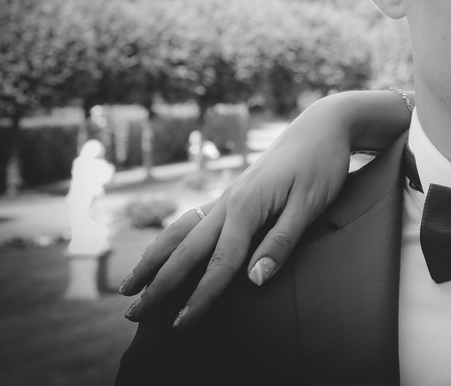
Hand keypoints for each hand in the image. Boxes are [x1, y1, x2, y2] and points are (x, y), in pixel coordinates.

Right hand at [118, 90, 412, 328]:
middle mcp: (228, 202)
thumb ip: (281, 241)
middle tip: (132, 316)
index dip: (202, 296)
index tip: (182, 324)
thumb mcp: (311, 204)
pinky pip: (192, 223)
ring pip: (180, 233)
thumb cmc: (321, 165)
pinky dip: (170, 242)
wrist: (321, 127)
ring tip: (129, 286)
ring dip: (154, 261)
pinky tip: (162, 253)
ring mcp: (227, 198)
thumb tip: (254, 280)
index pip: (221, 262)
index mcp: (246, 206)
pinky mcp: (233, 196)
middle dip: (160, 284)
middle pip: (187, 250)